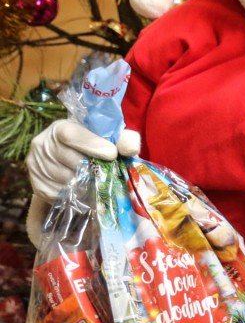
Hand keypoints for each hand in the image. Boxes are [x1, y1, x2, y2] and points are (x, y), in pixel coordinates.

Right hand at [26, 120, 140, 199]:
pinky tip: (83, 188)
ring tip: (95, 180)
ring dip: (85, 182)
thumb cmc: (96, 146)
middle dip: (93, 168)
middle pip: (70, 160)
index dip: (92, 144)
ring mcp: (36, 166)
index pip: (71, 134)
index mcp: (60, 127)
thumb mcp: (111, 138)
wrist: (73, 162)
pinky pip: (60, 194)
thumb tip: (130, 149)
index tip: (112, 154)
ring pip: (66, 179)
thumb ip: (125, 139)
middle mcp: (42, 144)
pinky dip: (76, 194)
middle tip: (106, 171)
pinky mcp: (37, 185)